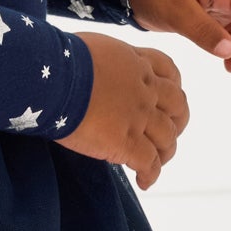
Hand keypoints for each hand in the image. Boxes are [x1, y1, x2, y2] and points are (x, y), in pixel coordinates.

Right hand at [55, 32, 188, 189]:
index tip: (165, 98)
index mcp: (134, 63)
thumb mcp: (89, 48)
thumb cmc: (59, 60)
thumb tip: (89, 72)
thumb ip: (102, 61)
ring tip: (156, 162)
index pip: (168, 71)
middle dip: (177, 120)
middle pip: (178, 105)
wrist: (52, 79)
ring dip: (166, 152)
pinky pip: (148, 163)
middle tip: (167, 132)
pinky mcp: (125, 142)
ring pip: (167, 138)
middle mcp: (143, 89)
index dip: (172, 86)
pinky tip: (143, 182)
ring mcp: (138, 117)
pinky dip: (150, 175)